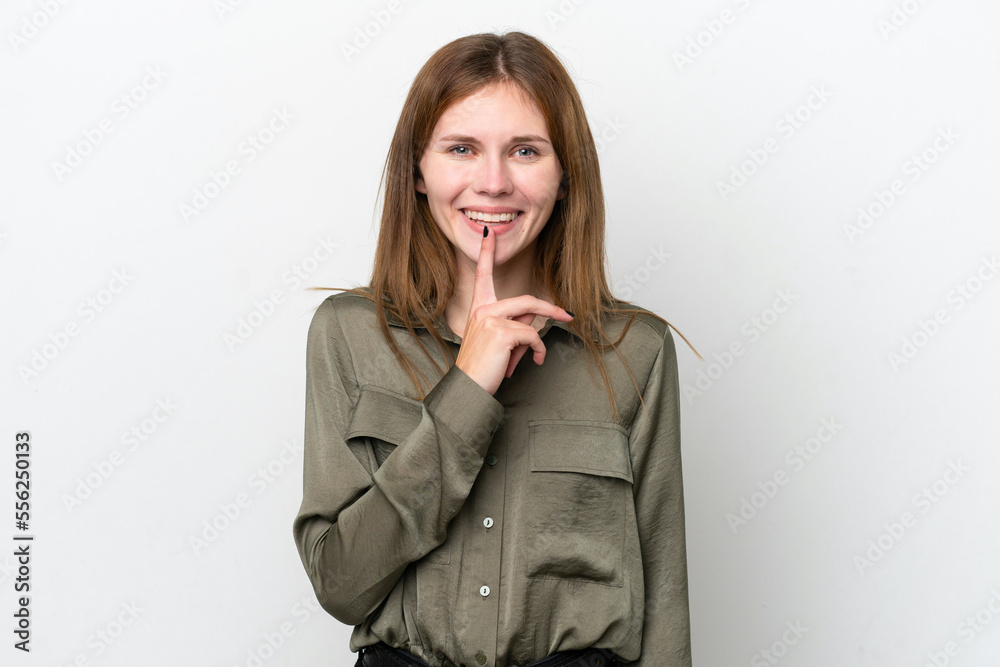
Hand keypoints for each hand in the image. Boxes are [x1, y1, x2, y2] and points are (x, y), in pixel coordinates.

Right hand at [453, 227, 573, 395]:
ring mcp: (490, 318)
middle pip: (526, 300)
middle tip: (567, 315)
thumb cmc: (483, 366)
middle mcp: (482, 308)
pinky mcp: (500, 331)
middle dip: (550, 309)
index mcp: (479, 307)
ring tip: (534, 357)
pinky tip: (532, 362)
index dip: (487, 252)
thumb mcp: (499, 341)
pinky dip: (537, 350)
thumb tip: (536, 317)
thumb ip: (515, 323)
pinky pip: (532, 336)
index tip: (489, 233)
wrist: (469, 388)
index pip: (482, 273)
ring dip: (538, 340)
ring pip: (531, 318)